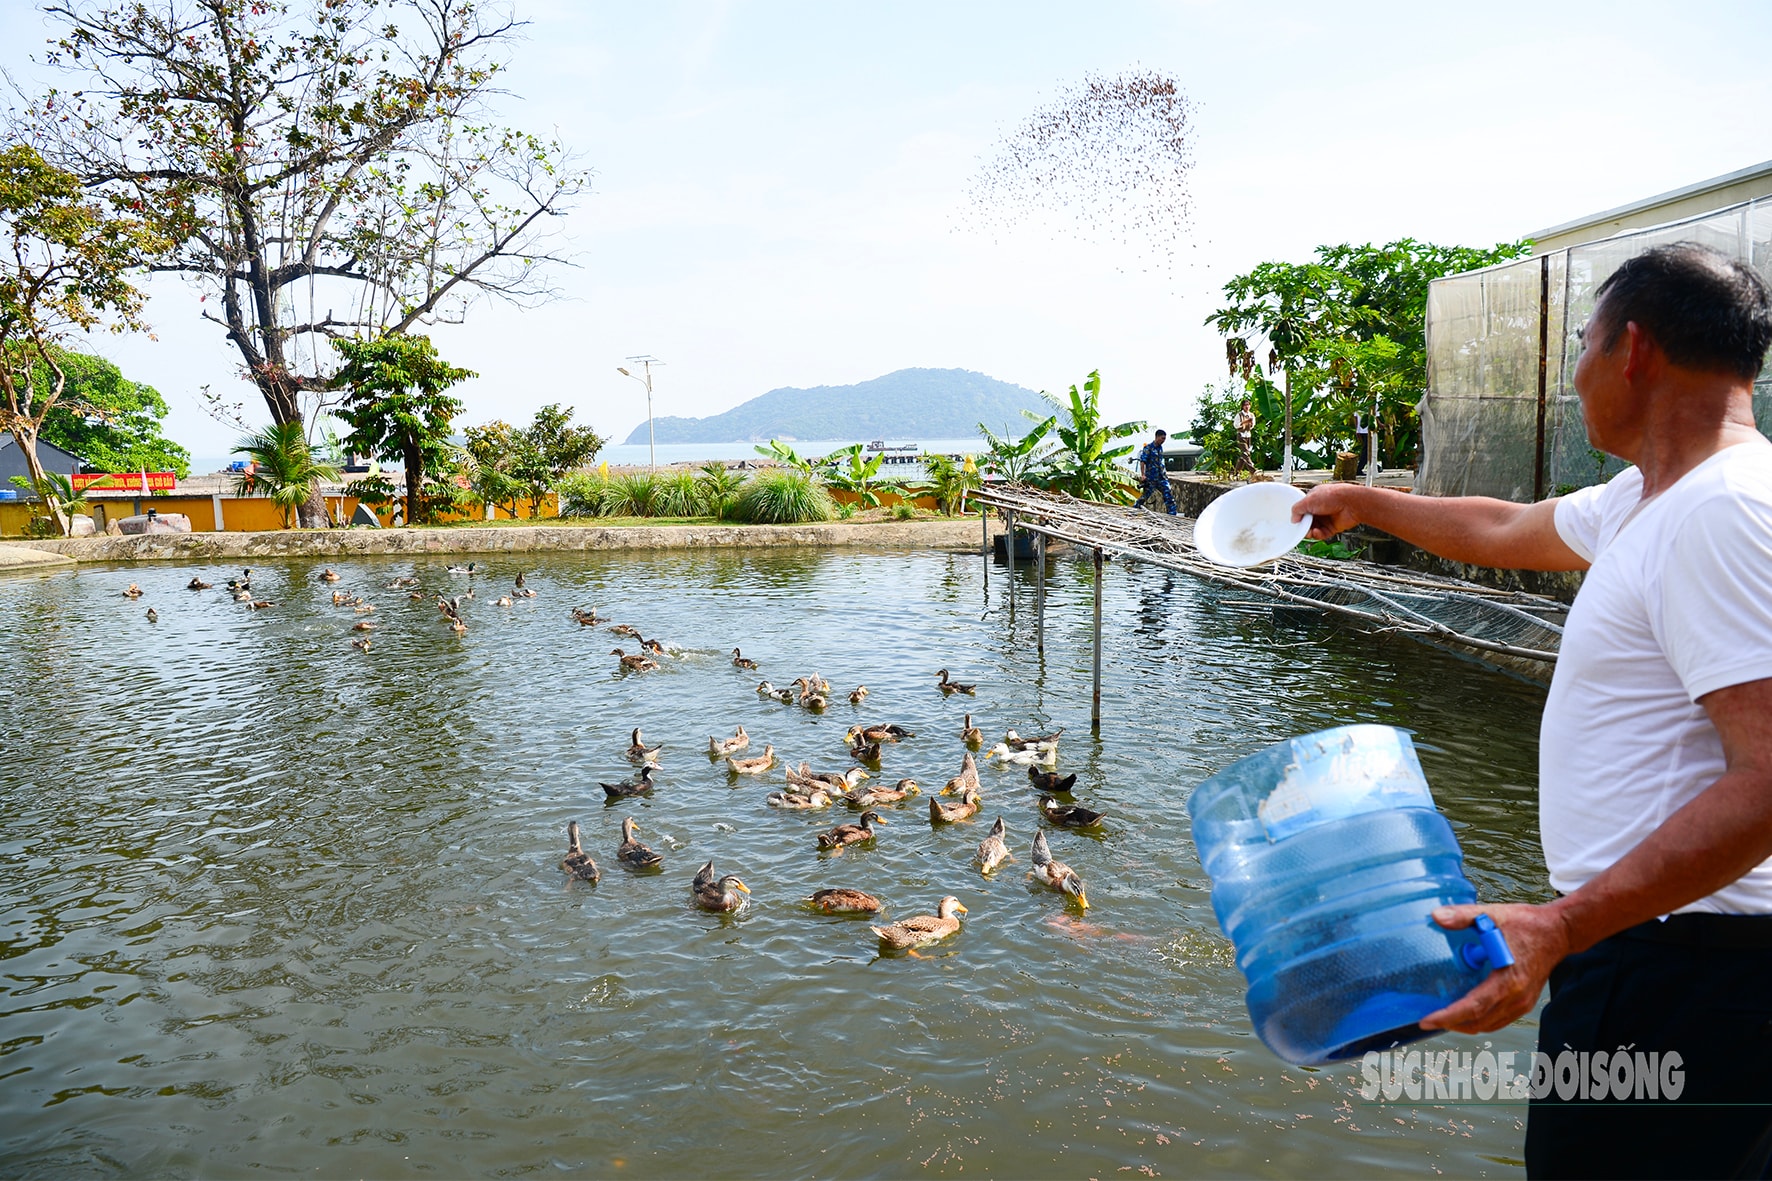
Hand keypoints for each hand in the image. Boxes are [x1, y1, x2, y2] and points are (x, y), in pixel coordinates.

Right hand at [1291, 483, 1365, 539]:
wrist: (1352, 503)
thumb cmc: (1334, 496)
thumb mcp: (1309, 500)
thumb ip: (1297, 509)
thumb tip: (1293, 519)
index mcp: (1314, 498)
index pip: (1302, 508)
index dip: (1298, 515)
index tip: (1294, 521)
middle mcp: (1320, 508)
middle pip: (1307, 520)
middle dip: (1303, 526)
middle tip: (1301, 528)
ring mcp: (1327, 518)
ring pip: (1313, 528)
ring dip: (1309, 531)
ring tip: (1309, 531)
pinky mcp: (1332, 527)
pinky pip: (1321, 534)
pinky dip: (1318, 534)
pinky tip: (1316, 532)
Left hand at [1417, 902, 1571, 1033]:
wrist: (1558, 932)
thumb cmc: (1528, 924)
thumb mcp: (1493, 915)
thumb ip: (1463, 916)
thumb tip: (1436, 917)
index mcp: (1508, 981)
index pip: (1473, 1007)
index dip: (1448, 1016)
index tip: (1427, 1020)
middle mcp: (1517, 998)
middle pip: (1479, 1022)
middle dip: (1451, 1024)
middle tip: (1428, 1020)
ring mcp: (1523, 1003)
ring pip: (1489, 1025)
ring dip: (1465, 1025)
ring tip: (1443, 1018)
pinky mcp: (1525, 1002)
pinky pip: (1499, 1020)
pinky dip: (1480, 1021)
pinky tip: (1466, 1013)